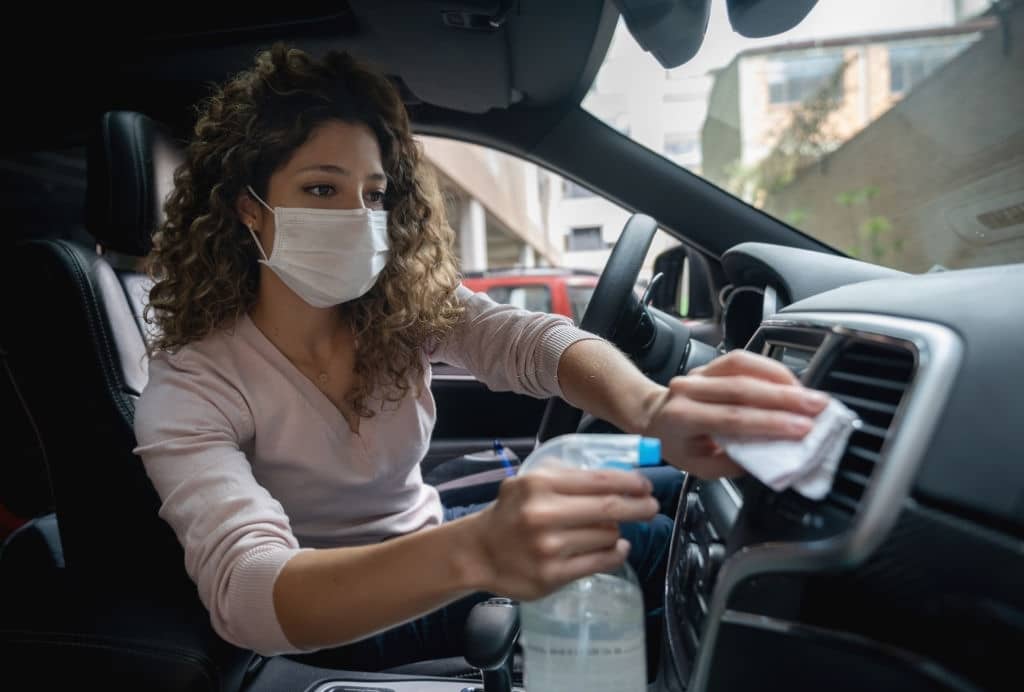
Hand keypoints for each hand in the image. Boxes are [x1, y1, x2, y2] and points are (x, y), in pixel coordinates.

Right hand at [461, 468, 657, 599]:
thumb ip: (567, 476)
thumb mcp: (529, 481)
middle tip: (652, 506)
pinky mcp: (552, 576)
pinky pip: (600, 562)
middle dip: (639, 506)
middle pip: (610, 509)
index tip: (646, 485)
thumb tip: (617, 474)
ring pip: (606, 536)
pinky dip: (615, 553)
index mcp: (540, 485)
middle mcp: (544, 515)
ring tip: (613, 530)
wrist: (479, 551)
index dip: (630, 482)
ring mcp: (549, 548)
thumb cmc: (511, 512)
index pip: (599, 480)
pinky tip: (617, 548)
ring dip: (617, 532)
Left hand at [644, 350, 829, 477]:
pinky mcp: (712, 362)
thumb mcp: (699, 468)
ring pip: (745, 367)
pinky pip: (744, 359)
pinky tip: (791, 381)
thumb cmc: (677, 444)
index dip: (771, 422)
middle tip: (818, 408)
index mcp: (683, 418)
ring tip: (809, 395)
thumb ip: (734, 465)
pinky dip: (771, 369)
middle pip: (743, 389)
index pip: (733, 418)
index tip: (802, 428)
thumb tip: (772, 456)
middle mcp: (689, 389)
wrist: (654, 416)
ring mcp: (700, 372)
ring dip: (782, 379)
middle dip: (785, 398)